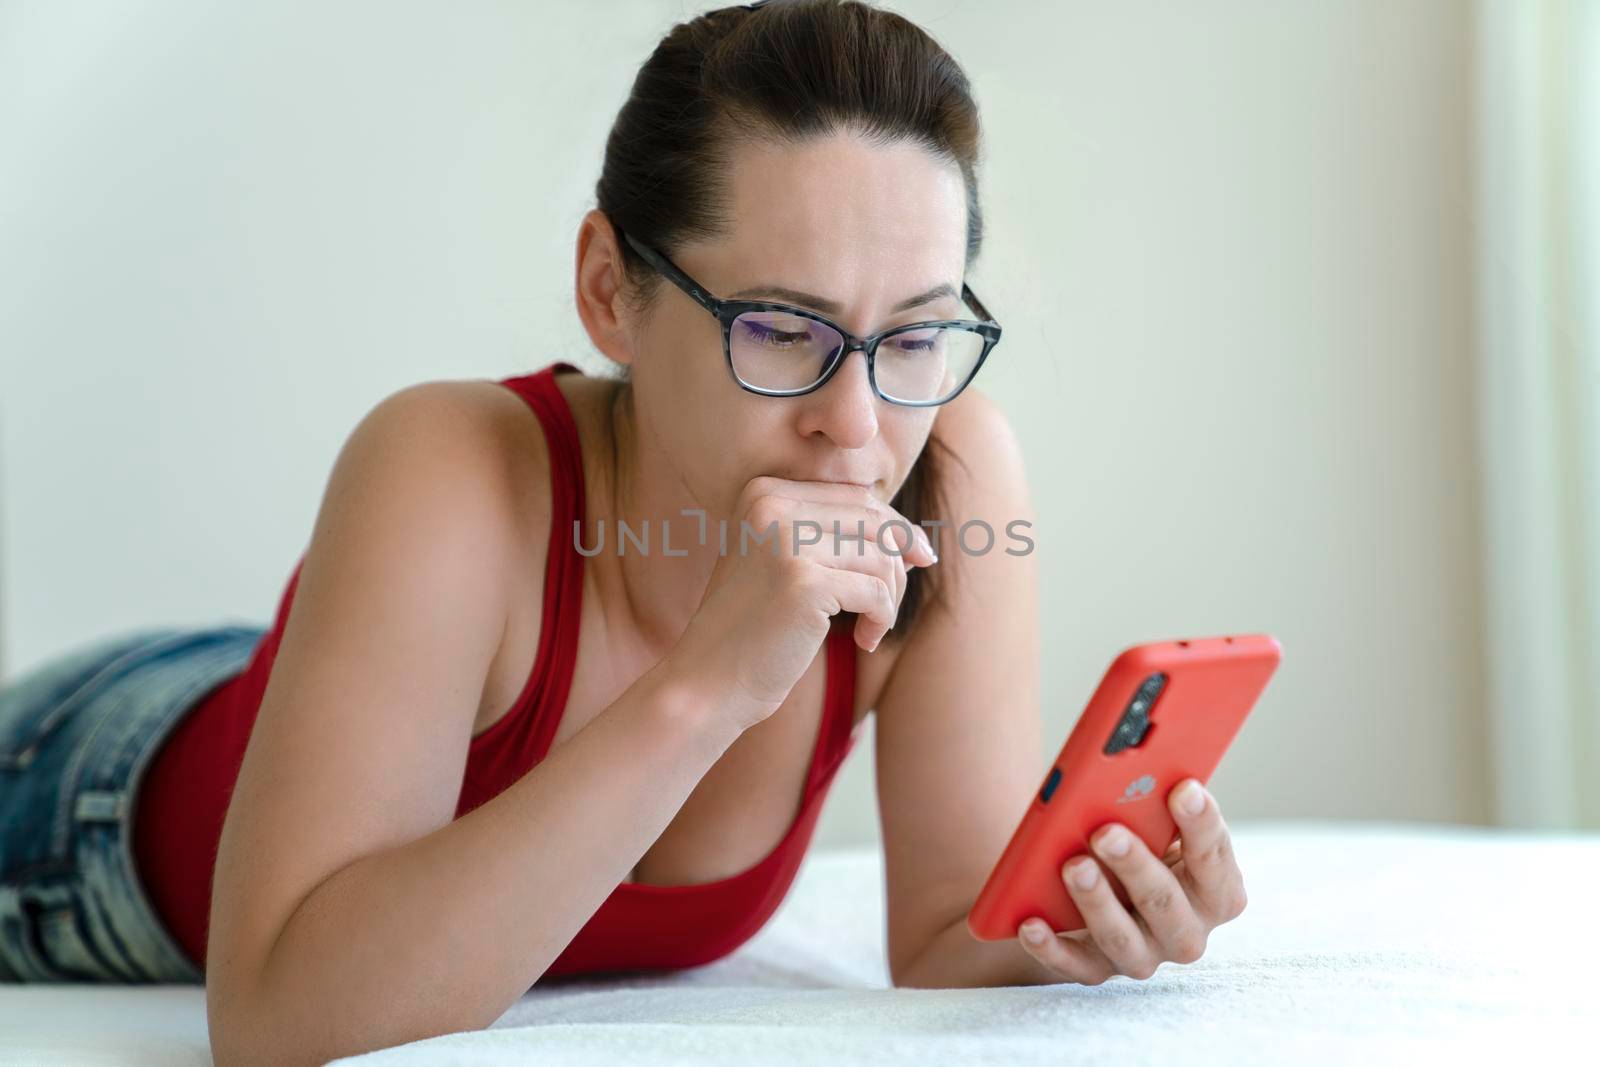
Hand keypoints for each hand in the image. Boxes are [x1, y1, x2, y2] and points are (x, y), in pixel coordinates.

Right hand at [665, 475, 936, 733]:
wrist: (708, 681)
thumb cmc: (754, 628)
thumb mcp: (785, 563)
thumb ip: (834, 536)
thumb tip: (915, 537)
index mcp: (763, 491)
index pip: (856, 497)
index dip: (895, 529)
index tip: (915, 562)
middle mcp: (771, 505)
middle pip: (874, 520)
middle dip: (899, 562)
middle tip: (890, 605)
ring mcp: (785, 541)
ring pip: (883, 555)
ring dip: (890, 598)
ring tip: (871, 628)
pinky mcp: (804, 583)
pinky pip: (878, 591)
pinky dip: (882, 620)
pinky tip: (864, 641)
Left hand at [1015, 778, 1246, 983]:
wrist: (1105, 891)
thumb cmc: (1143, 845)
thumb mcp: (1159, 825)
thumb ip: (1160, 806)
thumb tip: (1140, 771)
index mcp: (1216, 891)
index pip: (1214, 858)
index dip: (1202, 823)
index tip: (1183, 789)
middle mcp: (1186, 931)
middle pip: (1164, 902)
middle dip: (1135, 865)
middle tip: (1106, 831)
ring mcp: (1143, 955)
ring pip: (1121, 937)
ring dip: (1096, 901)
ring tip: (1072, 866)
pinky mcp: (1098, 969)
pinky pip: (1074, 966)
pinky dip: (1051, 948)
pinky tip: (1030, 924)